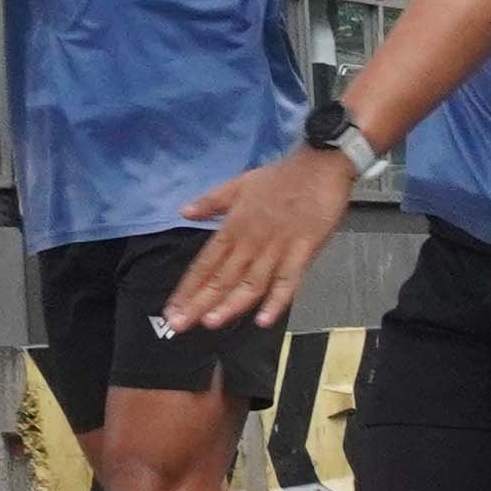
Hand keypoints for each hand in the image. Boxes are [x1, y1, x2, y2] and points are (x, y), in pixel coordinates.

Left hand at [161, 144, 359, 330]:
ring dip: (230, 304)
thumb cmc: (281, 176)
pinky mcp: (303, 250)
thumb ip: (212, 202)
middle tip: (178, 326)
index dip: (188, 288)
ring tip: (211, 323)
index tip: (171, 310)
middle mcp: (251, 240)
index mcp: (234, 226)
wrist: (320, 164)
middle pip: (222, 276)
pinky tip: (264, 319)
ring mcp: (277, 247)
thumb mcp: (239, 183)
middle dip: (199, 303)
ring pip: (250, 282)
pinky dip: (277, 299)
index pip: (206, 262)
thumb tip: (183, 212)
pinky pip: (288, 279)